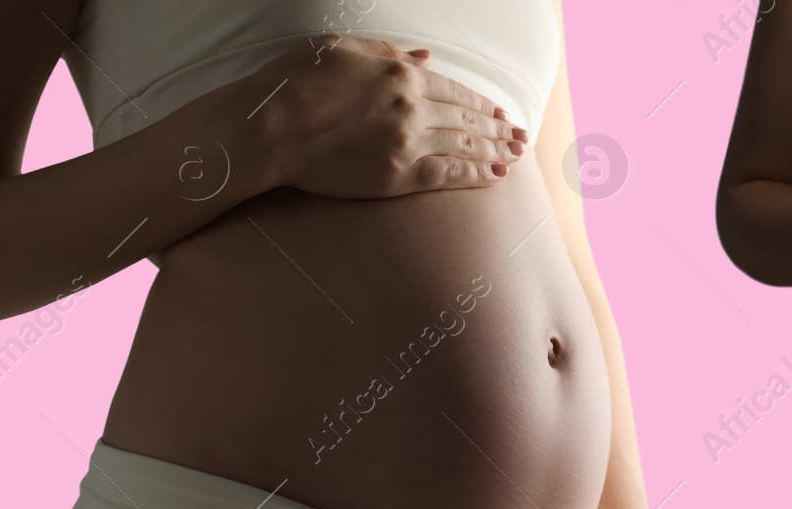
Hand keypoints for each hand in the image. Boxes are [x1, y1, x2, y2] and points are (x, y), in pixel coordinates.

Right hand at [243, 34, 528, 197]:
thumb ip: (389, 53)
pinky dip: (476, 175)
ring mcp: (408, 144)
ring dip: (496, 151)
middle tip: (521, 137)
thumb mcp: (343, 50)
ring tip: (516, 155)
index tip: (501, 113)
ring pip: (465, 147)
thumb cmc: (296, 82)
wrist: (270, 127)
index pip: (455, 91)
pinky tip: (495, 176)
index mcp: (401, 75)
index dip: (482, 104)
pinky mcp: (398, 176)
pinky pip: (449, 176)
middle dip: (499, 129)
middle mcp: (413, 108)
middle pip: (467, 120)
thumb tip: (427, 57)